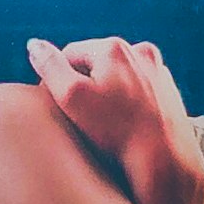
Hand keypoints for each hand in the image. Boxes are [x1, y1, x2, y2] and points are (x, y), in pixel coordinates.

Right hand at [25, 35, 198, 200]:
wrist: (166, 159)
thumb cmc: (117, 130)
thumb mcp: (72, 97)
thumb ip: (50, 66)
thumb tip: (33, 44)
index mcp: (114, 47)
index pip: (69, 55)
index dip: (56, 80)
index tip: (56, 106)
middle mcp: (140, 51)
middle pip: (96, 64)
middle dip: (84, 85)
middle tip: (79, 117)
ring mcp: (158, 70)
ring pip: (117, 77)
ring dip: (106, 92)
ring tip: (102, 123)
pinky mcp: (169, 90)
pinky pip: (137, 90)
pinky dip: (127, 102)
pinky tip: (123, 124)